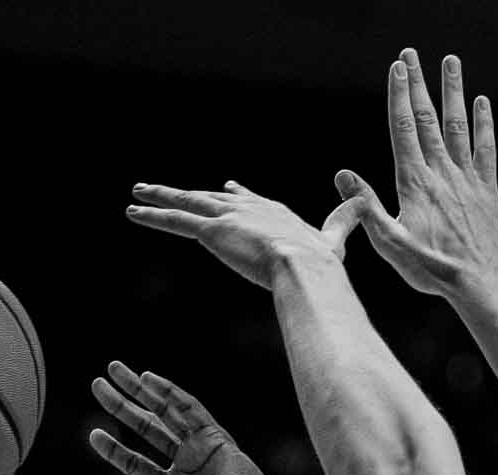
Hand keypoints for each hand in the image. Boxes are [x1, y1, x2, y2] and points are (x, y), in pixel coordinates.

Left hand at [85, 362, 284, 474]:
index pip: (136, 463)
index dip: (114, 449)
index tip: (93, 433)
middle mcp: (185, 464)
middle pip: (146, 428)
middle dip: (121, 406)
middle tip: (97, 385)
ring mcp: (200, 448)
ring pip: (164, 412)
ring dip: (139, 390)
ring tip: (113, 369)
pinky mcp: (215, 436)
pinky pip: (189, 408)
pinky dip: (169, 392)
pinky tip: (147, 378)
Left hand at [126, 181, 360, 288]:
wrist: (305, 265)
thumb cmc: (320, 261)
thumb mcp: (334, 239)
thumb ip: (344, 221)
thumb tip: (364, 203)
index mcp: (273, 212)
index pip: (248, 200)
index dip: (235, 195)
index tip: (227, 187)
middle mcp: (247, 208)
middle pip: (210, 198)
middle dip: (188, 193)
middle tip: (167, 187)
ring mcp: (227, 217)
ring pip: (186, 203)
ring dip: (160, 197)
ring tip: (137, 192)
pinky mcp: (211, 231)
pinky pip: (174, 220)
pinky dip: (152, 216)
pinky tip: (133, 212)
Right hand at [334, 49, 497, 296]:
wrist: (477, 283)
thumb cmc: (429, 268)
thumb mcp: (389, 243)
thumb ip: (367, 207)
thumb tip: (344, 175)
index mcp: (415, 182)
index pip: (403, 128)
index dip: (399, 95)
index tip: (397, 67)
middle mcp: (442, 173)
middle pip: (427, 118)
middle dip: (419, 83)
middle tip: (412, 53)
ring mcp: (467, 178)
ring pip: (458, 125)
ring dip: (453, 91)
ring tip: (450, 62)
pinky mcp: (487, 190)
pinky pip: (486, 149)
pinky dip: (484, 124)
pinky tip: (482, 103)